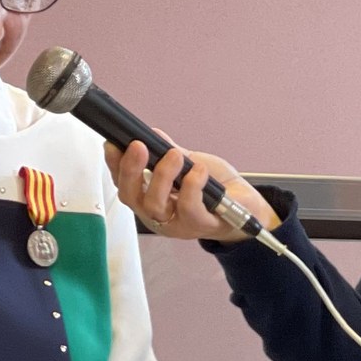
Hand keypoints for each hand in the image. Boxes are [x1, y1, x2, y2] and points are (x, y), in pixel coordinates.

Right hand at [104, 137, 279, 243]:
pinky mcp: (200, 226)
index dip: (114, 166)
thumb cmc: (216, 188)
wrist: (247, 204)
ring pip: (155, 205)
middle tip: (138, 147)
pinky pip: (189, 209)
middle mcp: (159, 214)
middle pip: (131, 197)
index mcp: (151, 199)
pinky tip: (198, 171)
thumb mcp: (189, 164)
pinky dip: (192, 186)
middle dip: (130, 170)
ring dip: (162, 176)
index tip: (113, 145)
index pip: (124, 184)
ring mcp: (178, 224)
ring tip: (174, 156)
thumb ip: (168, 152)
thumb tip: (151, 134)